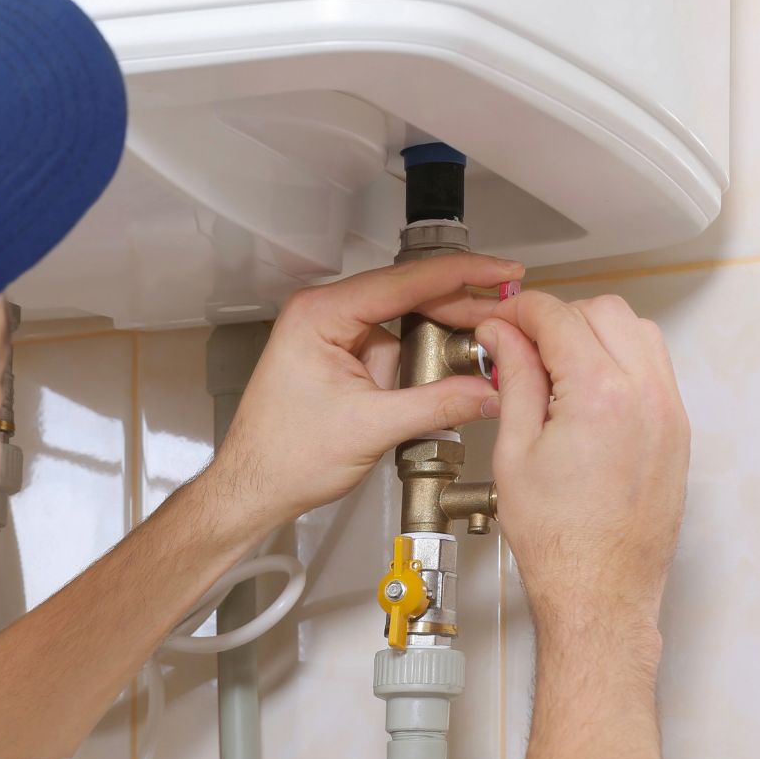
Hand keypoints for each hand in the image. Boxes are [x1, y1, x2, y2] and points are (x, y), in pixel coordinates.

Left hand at [201, 253, 524, 528]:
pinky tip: (444, 378)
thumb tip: (488, 391)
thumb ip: (437, 404)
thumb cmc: (283, 457)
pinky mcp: (341, 357)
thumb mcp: (372, 429)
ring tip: (479, 358)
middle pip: (408, 296)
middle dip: (458, 311)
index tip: (500, 271)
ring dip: (440, 342)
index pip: (403, 281)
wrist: (254, 487)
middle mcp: (323, 314)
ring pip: (404, 323)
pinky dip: (420, 363)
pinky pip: (393, 348)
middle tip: (505, 318)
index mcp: (320, 314)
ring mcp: (332, 334)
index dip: (461, 274)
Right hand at [478, 292, 688, 633]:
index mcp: (600, 395)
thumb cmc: (558, 540)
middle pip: (604, 311)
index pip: (559, 317)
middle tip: (522, 345)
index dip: (519, 311)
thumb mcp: (515, 451)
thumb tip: (503, 337)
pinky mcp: (677, 432)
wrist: (600, 591)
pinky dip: (620, 360)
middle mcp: (646, 396)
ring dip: (594, 333)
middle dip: (558, 317)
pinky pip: (653, 367)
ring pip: (637, 331)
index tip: (500, 322)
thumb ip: (513, 379)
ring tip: (555, 367)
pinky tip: (585, 390)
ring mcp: (669, 413)